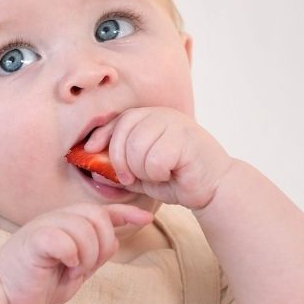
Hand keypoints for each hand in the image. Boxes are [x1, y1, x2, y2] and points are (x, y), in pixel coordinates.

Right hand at [0, 203, 153, 303]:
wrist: (4, 292)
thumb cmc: (38, 281)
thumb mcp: (76, 266)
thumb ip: (95, 251)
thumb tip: (119, 236)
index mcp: (68, 224)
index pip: (102, 210)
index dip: (127, 212)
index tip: (147, 217)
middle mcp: (57, 219)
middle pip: (98, 217)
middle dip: (104, 246)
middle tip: (87, 267)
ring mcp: (45, 226)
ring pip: (85, 229)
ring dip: (87, 256)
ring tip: (73, 271)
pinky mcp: (34, 240)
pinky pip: (66, 240)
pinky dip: (72, 256)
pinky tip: (64, 266)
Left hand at [85, 107, 234, 209]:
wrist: (214, 187)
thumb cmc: (177, 180)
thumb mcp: (141, 177)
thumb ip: (119, 173)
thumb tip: (93, 172)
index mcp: (151, 119)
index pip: (119, 120)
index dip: (102, 135)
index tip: (89, 150)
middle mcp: (162, 116)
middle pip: (123, 134)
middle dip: (120, 161)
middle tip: (129, 178)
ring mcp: (175, 124)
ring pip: (136, 147)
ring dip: (141, 170)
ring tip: (157, 175)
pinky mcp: (185, 139)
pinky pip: (154, 159)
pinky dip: (157, 174)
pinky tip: (170, 174)